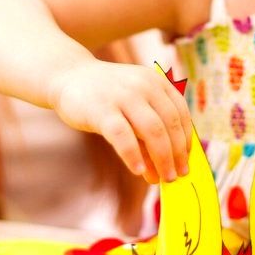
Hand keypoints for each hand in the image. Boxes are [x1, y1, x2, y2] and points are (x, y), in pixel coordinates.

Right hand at [48, 61, 192, 183]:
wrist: (68, 76)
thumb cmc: (105, 96)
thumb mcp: (131, 106)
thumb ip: (147, 132)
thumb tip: (161, 168)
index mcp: (156, 81)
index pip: (180, 113)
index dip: (186, 139)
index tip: (185, 160)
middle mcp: (144, 85)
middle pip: (170, 124)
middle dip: (176, 154)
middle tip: (177, 176)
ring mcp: (123, 96)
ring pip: (152, 130)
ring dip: (162, 158)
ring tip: (162, 178)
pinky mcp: (102, 109)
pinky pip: (123, 136)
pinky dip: (133, 155)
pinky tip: (138, 170)